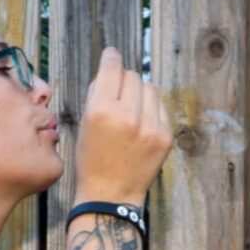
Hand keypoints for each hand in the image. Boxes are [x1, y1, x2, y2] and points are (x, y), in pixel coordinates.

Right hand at [74, 47, 173, 206]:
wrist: (111, 194)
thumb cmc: (91, 159)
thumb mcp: (84, 123)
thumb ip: (97, 93)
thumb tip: (110, 68)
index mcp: (102, 110)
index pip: (112, 68)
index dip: (111, 58)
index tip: (111, 55)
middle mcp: (129, 115)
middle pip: (132, 76)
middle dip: (124, 81)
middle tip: (118, 95)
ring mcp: (151, 126)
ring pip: (149, 88)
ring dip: (139, 93)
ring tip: (130, 111)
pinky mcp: (165, 136)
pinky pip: (160, 107)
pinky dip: (151, 110)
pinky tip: (141, 124)